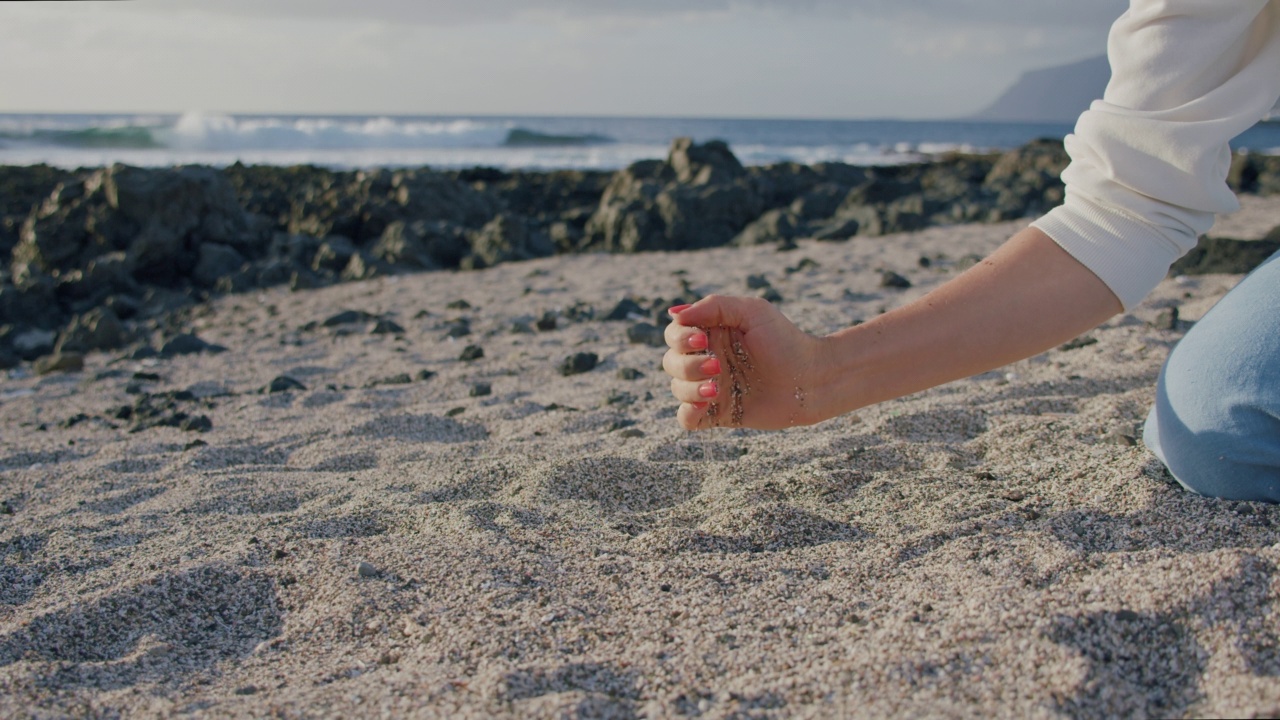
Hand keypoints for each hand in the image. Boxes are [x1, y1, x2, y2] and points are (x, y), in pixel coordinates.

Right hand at [663, 295, 825, 430]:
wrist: (813, 379)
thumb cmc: (786, 341)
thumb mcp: (753, 311)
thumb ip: (714, 306)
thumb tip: (674, 314)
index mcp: (710, 333)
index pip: (675, 334)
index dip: (680, 337)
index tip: (702, 339)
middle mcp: (706, 360)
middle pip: (671, 362)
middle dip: (688, 364)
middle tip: (718, 366)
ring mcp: (710, 388)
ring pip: (677, 388)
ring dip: (690, 388)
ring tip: (717, 388)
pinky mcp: (719, 413)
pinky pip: (687, 418)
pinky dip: (688, 412)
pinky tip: (706, 405)